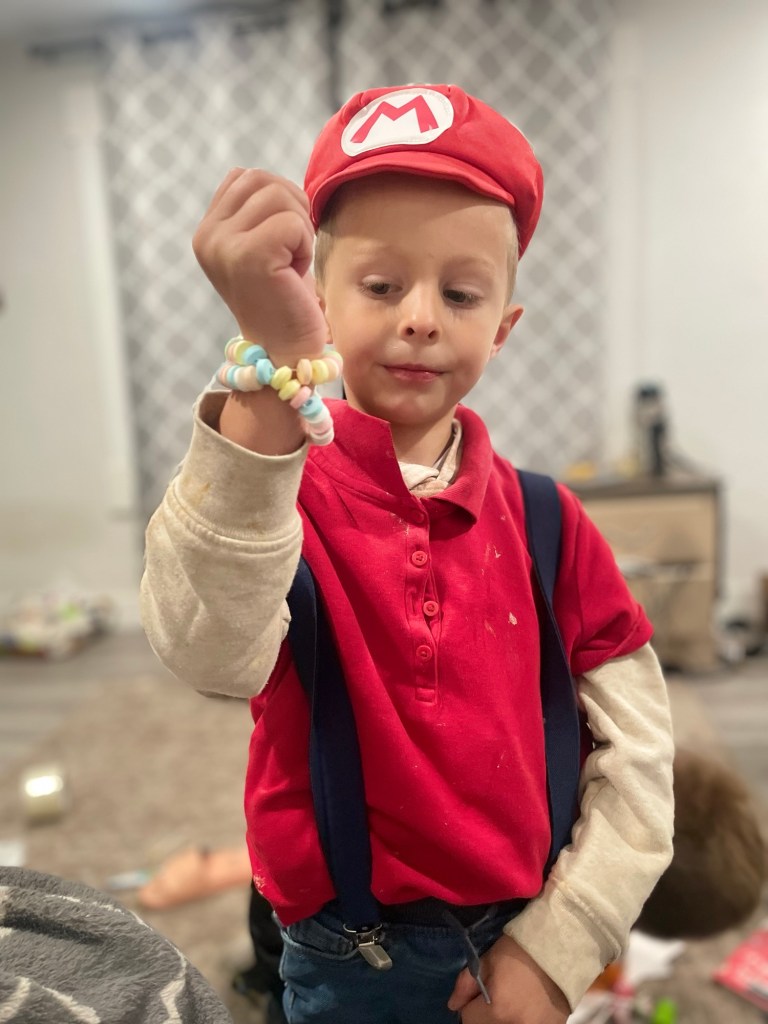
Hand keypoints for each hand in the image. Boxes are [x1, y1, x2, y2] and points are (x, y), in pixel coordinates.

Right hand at [192, 167, 327, 358]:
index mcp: (206, 231)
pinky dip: (304, 246)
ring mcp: (225, 245)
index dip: (278, 200)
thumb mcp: (262, 246)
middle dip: (292, 210)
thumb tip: (275, 180)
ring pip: (280, 195)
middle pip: (264, 179)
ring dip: (299, 230)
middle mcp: (208, 236)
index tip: (281, 242)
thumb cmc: (284, 298)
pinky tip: (294, 274)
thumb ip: (257, 210)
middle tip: (290, 254)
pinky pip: (293, 222)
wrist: (286, 350)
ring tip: (290, 266)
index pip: (246, 177)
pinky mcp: (250, 255)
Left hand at [447, 934, 569, 1023]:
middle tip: (495, 998)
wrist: (559, 949)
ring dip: (501, 1020)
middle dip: (484, 1017)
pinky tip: (526, 1010)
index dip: (470, 1005)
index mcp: (497, 1010)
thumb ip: (466, 984)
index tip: (479, 994)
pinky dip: (520, 1021)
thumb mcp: (488, 960)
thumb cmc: (519, 950)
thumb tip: (453, 1005)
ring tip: (511, 1003)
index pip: (467, 1019)